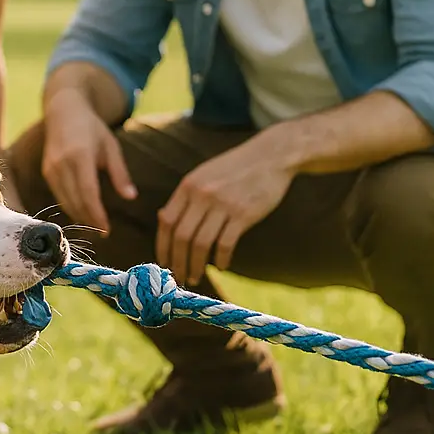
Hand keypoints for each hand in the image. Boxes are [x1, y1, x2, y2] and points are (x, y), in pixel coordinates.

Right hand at [38, 88, 135, 233]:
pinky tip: (82, 212)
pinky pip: (59, 195)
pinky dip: (71, 206)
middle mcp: (61, 163)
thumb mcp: (111, 146)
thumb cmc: (92, 128)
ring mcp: (51, 168)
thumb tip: (131, 197)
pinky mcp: (46, 171)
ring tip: (95, 226)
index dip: (96, 214)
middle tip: (104, 233)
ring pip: (65, 201)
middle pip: (75, 201)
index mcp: (80, 155)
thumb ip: (120, 173)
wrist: (63, 111)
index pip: (87, 192)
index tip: (107, 229)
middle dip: (89, 220)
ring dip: (80, 216)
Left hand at [156, 134, 294, 283]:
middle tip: (179, 278)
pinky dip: (220, 259)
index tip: (163, 263)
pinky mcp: (244, 214)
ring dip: (195, 266)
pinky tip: (220, 266)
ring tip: (195, 277)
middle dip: (177, 262)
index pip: (167, 222)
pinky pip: (225, 244)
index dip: (162, 246)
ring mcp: (223, 205)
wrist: (271, 156)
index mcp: (188, 186)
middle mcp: (202, 195)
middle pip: (181, 237)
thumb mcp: (203, 174)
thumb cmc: (235, 168)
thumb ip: (185, 196)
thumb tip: (163, 219)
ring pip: (201, 244)